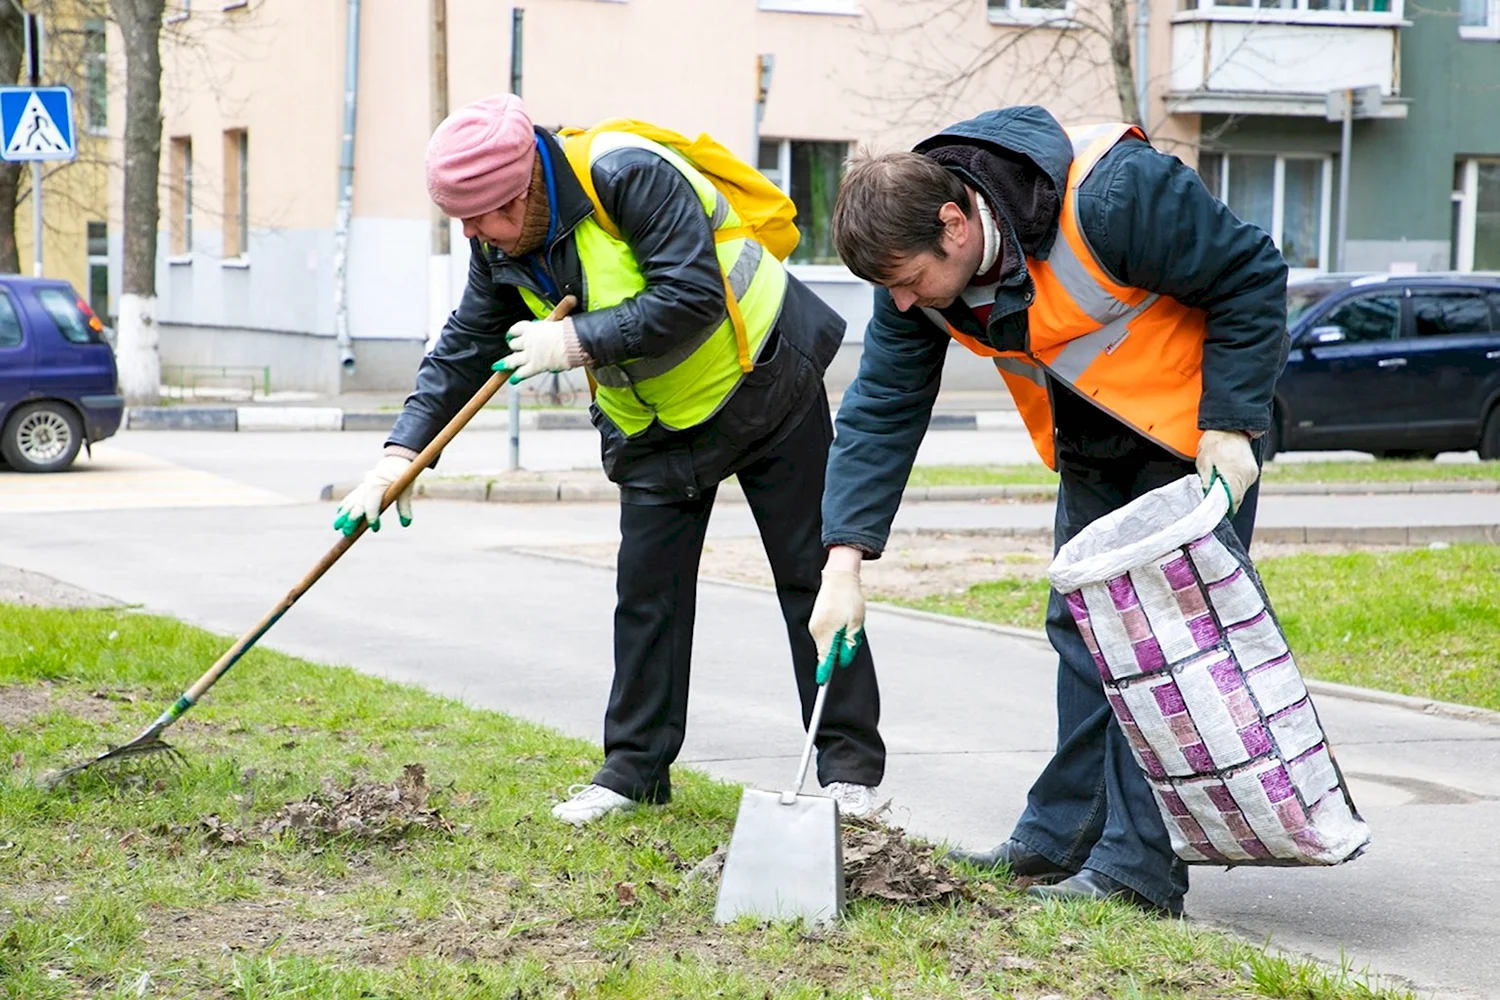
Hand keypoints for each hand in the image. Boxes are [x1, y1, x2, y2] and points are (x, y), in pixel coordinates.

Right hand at [333, 454, 413, 535]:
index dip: (372, 517)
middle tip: (346, 532)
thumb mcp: (406, 490)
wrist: (394, 463)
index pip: (372, 504)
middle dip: (351, 519)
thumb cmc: (401, 477)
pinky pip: (350, 497)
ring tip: (336, 526)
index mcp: (377, 485)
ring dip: (343, 515)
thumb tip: (406, 523)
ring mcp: (362, 488)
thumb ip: (404, 506)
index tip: (375, 528)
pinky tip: (339, 514)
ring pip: (351, 502)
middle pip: (357, 505)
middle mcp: (366, 487)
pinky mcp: (361, 488)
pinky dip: (345, 505)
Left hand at [493, 317, 578, 382]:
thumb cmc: (569, 332)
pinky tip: (513, 379)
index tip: (511, 335)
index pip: (516, 329)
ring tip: (503, 365)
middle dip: (513, 347)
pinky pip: (521, 373)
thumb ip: (547, 329)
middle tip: (513, 349)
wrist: (573, 341)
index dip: (512, 333)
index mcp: (532, 328)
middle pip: (513, 344)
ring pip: (512, 360)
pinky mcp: (535, 366)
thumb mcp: (554, 325)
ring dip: (508, 363)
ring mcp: (530, 354)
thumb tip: (547, 331)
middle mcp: (528, 340)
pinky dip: (516, 377)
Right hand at [809, 557, 865, 683]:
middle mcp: (817, 631)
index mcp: (827, 632)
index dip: (824, 672)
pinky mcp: (815, 622)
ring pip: (826, 644)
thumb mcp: (856, 623)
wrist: (838, 578)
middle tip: (852, 634)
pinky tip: (842, 620)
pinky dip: (833, 635)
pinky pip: (824, 636)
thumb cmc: (850, 600)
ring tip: (848, 622)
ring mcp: (814, 626)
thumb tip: (842, 661)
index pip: (824, 658)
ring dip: (837, 641)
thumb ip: (849, 644)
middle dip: (839, 651)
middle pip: (826, 652)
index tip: (822, 684)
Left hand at [1195, 430, 1257, 514]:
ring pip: (1240, 493)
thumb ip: (1206, 483)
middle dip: (1224, 505)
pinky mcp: (1253, 471)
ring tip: (1217, 492)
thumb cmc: (1214, 443)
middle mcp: (1246, 476)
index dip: (1222, 511)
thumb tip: (1207, 500)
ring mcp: (1251, 473)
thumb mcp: (1203, 463)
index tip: (1214, 516)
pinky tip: (1226, 483)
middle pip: (1236, 499)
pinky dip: (1234, 487)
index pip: (1231, 502)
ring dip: (1230, 495)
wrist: (1230, 426)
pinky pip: (1243, 485)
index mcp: (1234, 474)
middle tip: (1212, 507)